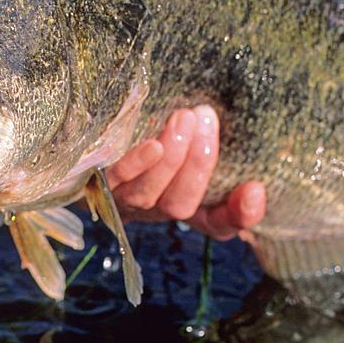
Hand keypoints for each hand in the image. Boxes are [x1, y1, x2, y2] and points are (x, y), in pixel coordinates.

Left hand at [107, 105, 266, 239]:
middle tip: (207, 119)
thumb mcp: (183, 143)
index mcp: (185, 205)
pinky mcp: (97, 184)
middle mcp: (156, 210)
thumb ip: (206, 138)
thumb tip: (228, 122)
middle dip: (199, 164)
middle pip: (181, 205)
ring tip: (184, 119)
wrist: (89, 145)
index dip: (239, 214)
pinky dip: (137, 163)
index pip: (218, 223)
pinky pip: (118, 179)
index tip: (254, 189)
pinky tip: (153, 144)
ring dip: (172, 158)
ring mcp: (124, 200)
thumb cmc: (151, 140)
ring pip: (151, 193)